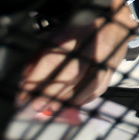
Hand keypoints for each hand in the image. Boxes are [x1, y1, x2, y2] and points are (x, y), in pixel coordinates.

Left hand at [19, 0, 133, 113]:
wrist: (114, 31)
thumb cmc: (80, 37)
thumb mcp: (56, 38)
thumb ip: (39, 56)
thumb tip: (26, 77)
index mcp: (73, 37)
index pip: (53, 58)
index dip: (37, 77)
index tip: (24, 92)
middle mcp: (91, 48)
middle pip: (71, 73)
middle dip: (51, 92)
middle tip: (36, 105)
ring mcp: (104, 61)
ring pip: (87, 84)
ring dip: (67, 99)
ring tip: (51, 108)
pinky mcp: (111, 72)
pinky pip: (97, 90)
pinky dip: (82, 100)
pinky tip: (69, 105)